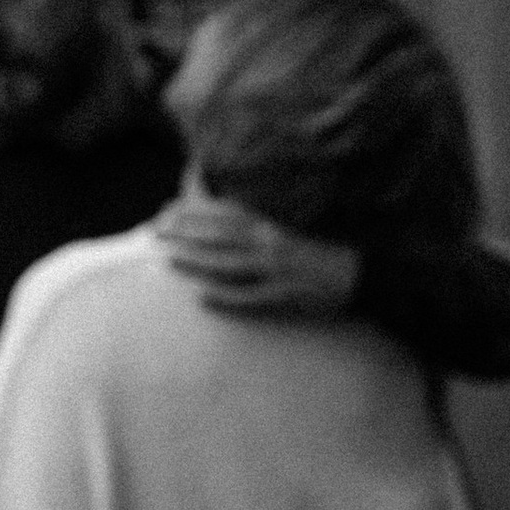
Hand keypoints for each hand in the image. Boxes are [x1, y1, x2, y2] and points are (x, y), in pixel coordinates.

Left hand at [156, 192, 358, 319]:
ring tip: (168, 260)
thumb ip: (252, 225)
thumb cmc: (315, 254)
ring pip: (227, 265)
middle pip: (218, 237)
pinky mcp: (282, 296)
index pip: (222, 216)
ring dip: (196, 262)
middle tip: (154, 232)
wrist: (354, 276)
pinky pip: (248, 298)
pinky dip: (225, 298)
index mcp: (269, 226)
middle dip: (184, 233)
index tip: (165, 211)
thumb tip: (219, 215)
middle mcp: (269, 244)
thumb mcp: (283, 231)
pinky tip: (202, 299)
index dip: (192, 213)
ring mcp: (275, 271)